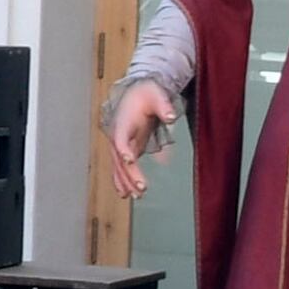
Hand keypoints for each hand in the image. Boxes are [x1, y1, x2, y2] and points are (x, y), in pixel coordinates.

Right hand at [105, 81, 175, 201]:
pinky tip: (125, 194)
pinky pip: (120, 168)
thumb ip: (163, 106)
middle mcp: (117, 135)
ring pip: (118, 166)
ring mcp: (119, 144)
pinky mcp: (126, 150)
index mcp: (123, 121)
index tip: (130, 160)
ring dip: (125, 181)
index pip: (120, 138)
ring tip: (135, 196)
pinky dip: (121, 181)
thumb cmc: (146, 94)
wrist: (136, 93)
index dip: (123, 149)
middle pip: (119, 158)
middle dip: (129, 174)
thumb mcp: (156, 95)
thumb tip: (170, 116)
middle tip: (141, 188)